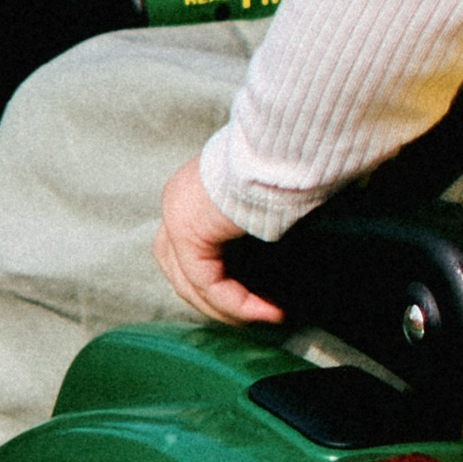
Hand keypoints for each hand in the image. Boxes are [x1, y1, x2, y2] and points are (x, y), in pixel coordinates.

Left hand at [153, 155, 285, 327]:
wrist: (284, 142)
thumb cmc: (286, 159)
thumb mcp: (265, 193)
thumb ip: (258, 219)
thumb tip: (283, 238)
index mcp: (193, 189)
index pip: (190, 250)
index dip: (221, 281)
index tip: (260, 298)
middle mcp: (177, 201)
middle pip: (181, 270)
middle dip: (215, 300)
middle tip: (254, 316)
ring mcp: (176, 216)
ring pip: (189, 282)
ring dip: (225, 308)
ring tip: (261, 319)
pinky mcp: (187, 232)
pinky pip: (208, 282)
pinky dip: (237, 303)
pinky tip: (267, 312)